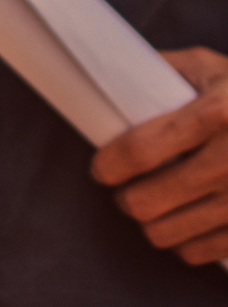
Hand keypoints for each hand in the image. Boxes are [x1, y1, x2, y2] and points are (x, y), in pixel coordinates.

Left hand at [92, 46, 227, 264]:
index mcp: (218, 113)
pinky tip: (184, 220)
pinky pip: (199, 251)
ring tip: (154, 204)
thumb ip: (161, 70)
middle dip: (125, 196)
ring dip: (150, 220)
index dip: (109, 165)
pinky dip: (183, 240)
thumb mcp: (208, 67)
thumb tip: (109, 78)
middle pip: (146, 200)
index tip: (102, 169)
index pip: (140, 150)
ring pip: (166, 232)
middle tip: (127, 187)